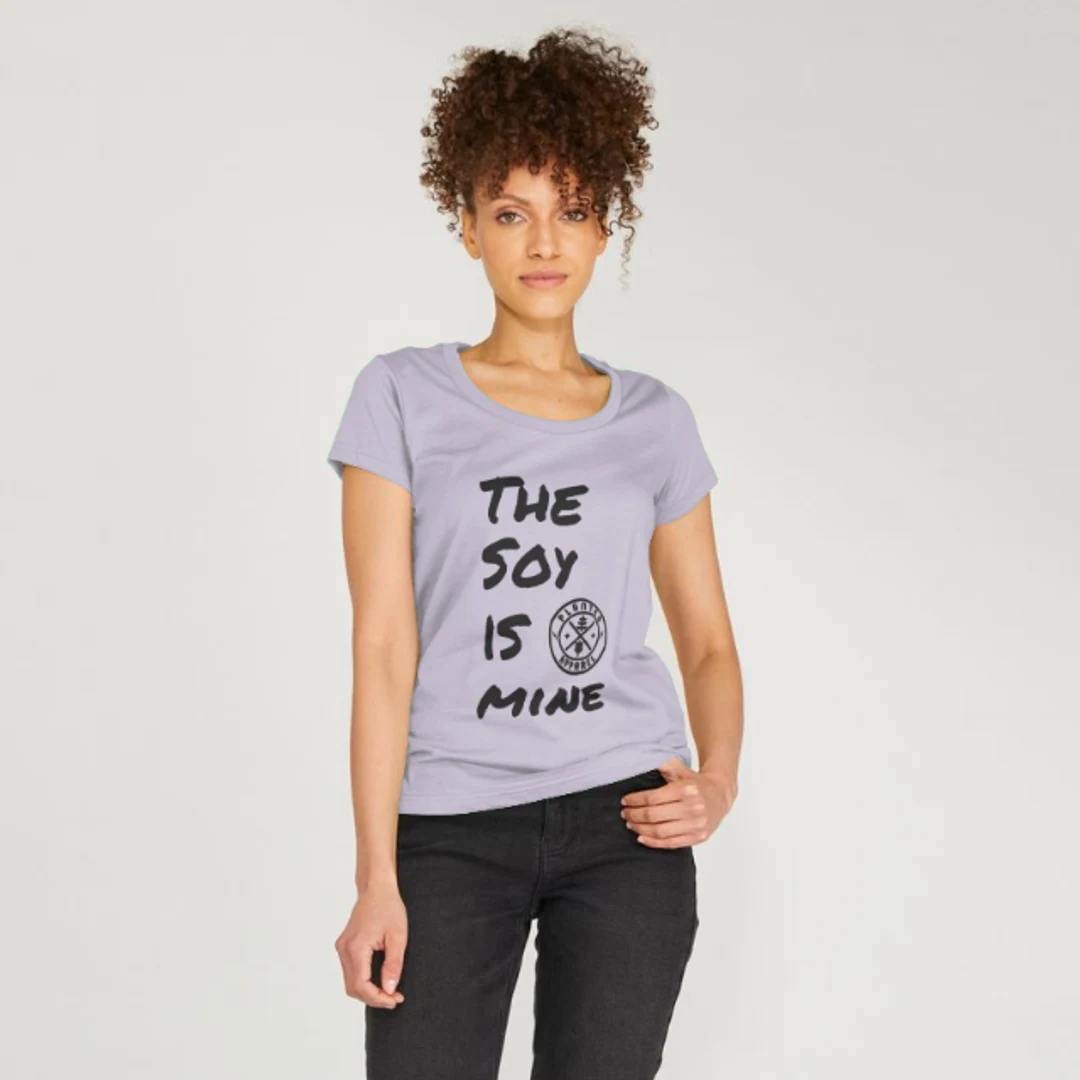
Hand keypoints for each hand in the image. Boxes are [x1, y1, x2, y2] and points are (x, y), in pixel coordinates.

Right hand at [334, 882, 407, 1007]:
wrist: (376, 888)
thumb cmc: (389, 907)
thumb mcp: (398, 937)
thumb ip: (393, 965)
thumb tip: (388, 990)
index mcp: (356, 948)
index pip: (361, 986)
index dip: (378, 999)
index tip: (395, 1000)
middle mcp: (344, 949)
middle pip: (353, 988)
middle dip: (373, 998)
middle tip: (394, 998)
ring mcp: (342, 947)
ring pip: (350, 982)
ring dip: (368, 991)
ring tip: (388, 990)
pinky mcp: (345, 945)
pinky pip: (350, 971)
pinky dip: (363, 980)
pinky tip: (378, 979)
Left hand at [620, 756, 737, 848]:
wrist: (719, 795)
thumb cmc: (695, 783)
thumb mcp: (681, 770)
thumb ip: (664, 764)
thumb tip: (644, 755)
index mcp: (686, 789)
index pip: (653, 798)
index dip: (635, 800)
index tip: (625, 801)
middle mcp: (693, 808)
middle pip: (654, 815)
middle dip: (634, 815)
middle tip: (624, 814)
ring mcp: (696, 825)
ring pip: (660, 831)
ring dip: (640, 829)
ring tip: (630, 824)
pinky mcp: (698, 837)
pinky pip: (671, 843)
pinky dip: (653, 842)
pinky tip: (642, 837)